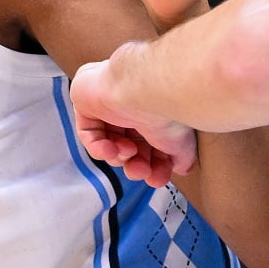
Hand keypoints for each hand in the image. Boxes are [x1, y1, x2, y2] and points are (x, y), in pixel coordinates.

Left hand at [69, 54, 194, 186]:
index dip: (154, 166)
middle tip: (141, 172)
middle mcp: (132, 105)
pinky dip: (98, 148)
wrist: (150, 88)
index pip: (150, 145)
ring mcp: (108, 101)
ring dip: (118, 156)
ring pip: (109, 142)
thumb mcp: (181, 142)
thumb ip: (181, 157)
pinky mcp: (86, 99)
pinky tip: (110, 151)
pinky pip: (88, 133)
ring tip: (128, 152)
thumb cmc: (169, 109)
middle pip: (129, 146)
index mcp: (155, 111)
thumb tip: (181, 169)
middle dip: (135, 165)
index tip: (157, 179)